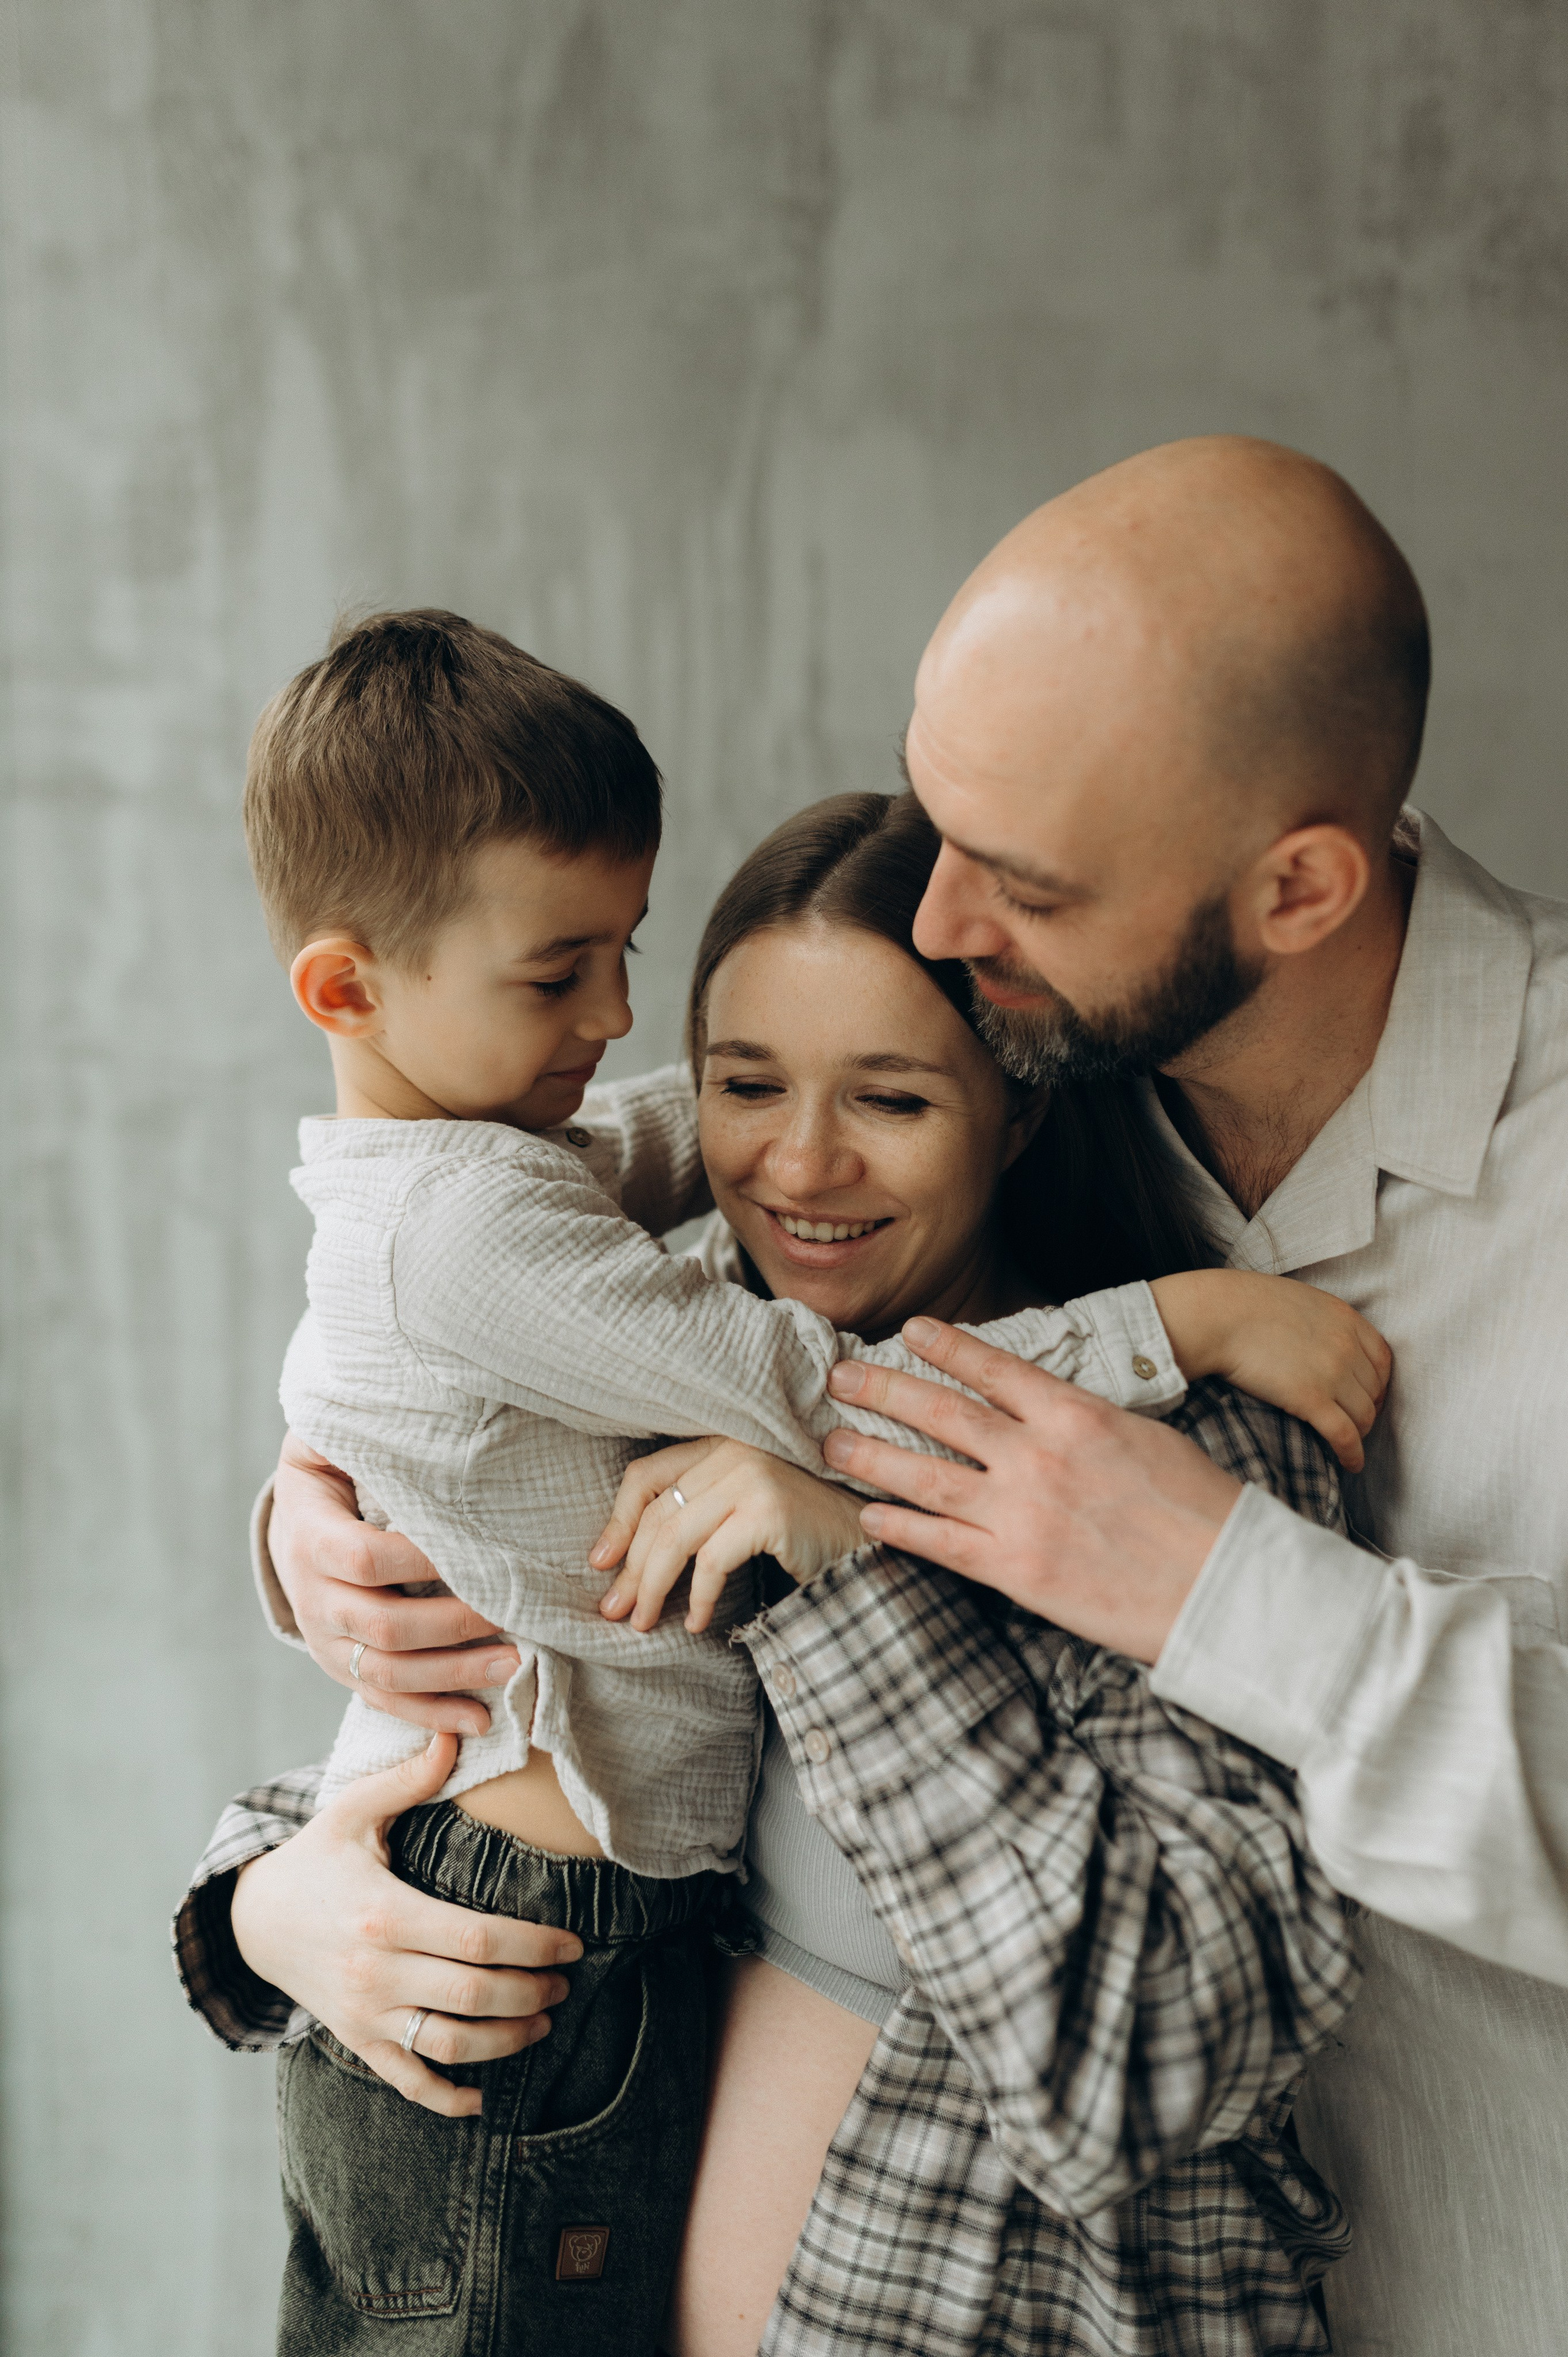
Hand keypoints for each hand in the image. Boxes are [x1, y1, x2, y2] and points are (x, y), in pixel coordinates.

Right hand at [230, 1735, 579, 2116]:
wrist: (253, 1920)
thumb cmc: (316, 1859)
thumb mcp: (352, 1813)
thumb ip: (406, 1779)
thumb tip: (452, 1735)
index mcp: (385, 1914)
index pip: (477, 1938)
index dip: (533, 1946)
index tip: (573, 1944)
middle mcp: (376, 1971)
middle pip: (473, 1996)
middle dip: (531, 1992)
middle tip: (566, 1982)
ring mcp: (364, 2013)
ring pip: (448, 2045)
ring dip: (505, 2043)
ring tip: (543, 2021)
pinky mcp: (355, 2040)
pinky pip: (405, 2081)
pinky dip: (444, 2098)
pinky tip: (481, 2101)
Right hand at [270, 1431, 520, 1733]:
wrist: (294, 1521)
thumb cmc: (331, 1469)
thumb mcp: (329, 1441)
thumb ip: (360, 1434)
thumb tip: (403, 1422)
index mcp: (311, 1539)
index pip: (365, 1559)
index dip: (418, 1561)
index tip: (477, 1551)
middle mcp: (313, 1598)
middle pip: (384, 1626)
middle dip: (453, 1626)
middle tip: (512, 1615)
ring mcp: (326, 1641)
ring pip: (388, 1672)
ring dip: (452, 1675)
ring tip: (512, 1665)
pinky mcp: (343, 1667)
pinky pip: (384, 1700)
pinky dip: (431, 1714)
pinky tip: (478, 1718)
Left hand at [591, 1439, 866, 1632]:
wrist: (867, 1542)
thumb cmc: (800, 1533)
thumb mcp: (739, 1513)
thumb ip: (695, 1515)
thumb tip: (619, 1563)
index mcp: (719, 1444)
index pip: (646, 1475)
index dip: (617, 1521)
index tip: (600, 1563)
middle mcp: (733, 1450)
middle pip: (658, 1514)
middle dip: (630, 1569)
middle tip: (615, 1611)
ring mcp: (753, 1477)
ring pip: (676, 1538)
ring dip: (653, 1587)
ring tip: (644, 1623)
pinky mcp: (769, 1510)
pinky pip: (712, 1561)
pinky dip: (698, 1598)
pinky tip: (696, 1623)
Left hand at [822, 1319, 1241, 1663]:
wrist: (1225, 1585)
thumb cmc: (1201, 1511)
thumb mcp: (1148, 1439)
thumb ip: (1086, 1424)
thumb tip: (1048, 1412)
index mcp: (1075, 1416)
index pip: (993, 1367)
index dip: (945, 1346)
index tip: (909, 1331)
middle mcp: (1037, 1457)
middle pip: (941, 1413)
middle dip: (882, 1390)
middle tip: (839, 1376)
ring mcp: (1020, 1514)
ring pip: (924, 1475)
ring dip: (870, 1455)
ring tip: (831, 1441)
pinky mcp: (1015, 1570)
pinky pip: (939, 1544)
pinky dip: (897, 1527)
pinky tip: (868, 1516)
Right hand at [1149, 1270, 1391, 1471]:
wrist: (1218, 1316)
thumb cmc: (1243, 1305)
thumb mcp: (1298, 1301)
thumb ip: (1320, 1321)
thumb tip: (1319, 1341)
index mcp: (1345, 1318)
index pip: (1382, 1359)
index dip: (1379, 1383)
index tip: (1370, 1396)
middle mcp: (1347, 1346)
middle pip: (1374, 1390)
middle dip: (1368, 1408)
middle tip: (1354, 1421)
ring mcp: (1332, 1373)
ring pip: (1364, 1415)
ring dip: (1360, 1432)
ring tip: (1349, 1442)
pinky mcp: (1311, 1399)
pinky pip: (1345, 1435)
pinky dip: (1353, 1453)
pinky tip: (1351, 1464)